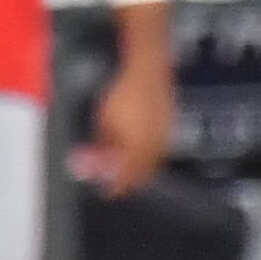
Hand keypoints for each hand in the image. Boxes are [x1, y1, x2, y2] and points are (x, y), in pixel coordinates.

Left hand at [85, 52, 176, 193]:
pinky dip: (147, 154)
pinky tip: (138, 148)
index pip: (126, 180)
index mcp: (139, 151)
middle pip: (142, 175)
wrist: (146, 69)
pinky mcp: (169, 127)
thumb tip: (91, 165)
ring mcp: (165, 137)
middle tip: (114, 180)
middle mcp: (156, 148)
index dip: (114, 187)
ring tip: (123, 163)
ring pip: (152, 163)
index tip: (105, 190)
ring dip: (138, 167)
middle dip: (127, 179)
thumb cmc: (124, 93)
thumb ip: (100, 148)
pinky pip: (159, 149)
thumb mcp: (103, 123)